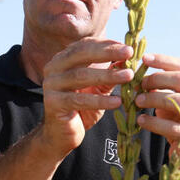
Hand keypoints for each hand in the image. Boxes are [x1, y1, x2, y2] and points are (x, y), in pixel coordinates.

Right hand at [39, 38, 133, 155]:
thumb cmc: (81, 108)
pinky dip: (100, 101)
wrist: (62, 134)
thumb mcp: (98, 87)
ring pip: (81, 76)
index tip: (128, 48)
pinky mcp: (53, 103)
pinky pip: (79, 100)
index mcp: (63, 59)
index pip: (85, 45)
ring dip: (107, 75)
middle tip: (128, 53)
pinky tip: (117, 102)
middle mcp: (53, 68)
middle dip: (107, 53)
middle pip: (81, 55)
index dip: (107, 45)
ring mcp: (51, 85)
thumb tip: (128, 57)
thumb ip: (109, 73)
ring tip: (128, 76)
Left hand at [134, 53, 179, 179]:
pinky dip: (153, 122)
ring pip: (179, 101)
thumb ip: (163, 85)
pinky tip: (140, 120)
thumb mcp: (174, 100)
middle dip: (158, 78)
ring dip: (154, 98)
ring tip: (137, 101)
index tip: (144, 59)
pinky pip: (173, 127)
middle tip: (139, 83)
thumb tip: (139, 69)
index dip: (164, 61)